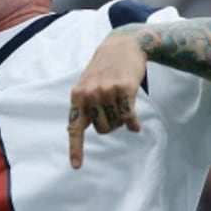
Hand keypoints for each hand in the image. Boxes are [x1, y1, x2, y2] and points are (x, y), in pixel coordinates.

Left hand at [67, 32, 145, 168]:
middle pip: (102, 130)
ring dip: (122, 120)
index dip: (76, 148)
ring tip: (122, 104)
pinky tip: (136, 124)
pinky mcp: (124, 89)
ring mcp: (106, 91)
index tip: (76, 166)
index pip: (75, 127)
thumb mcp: (88, 83)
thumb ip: (85, 105)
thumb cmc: (105, 67)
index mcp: (77, 95)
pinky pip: (129, 117)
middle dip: (110, 124)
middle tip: (114, 108)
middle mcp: (89, 94)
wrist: (124, 44)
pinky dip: (133, 123)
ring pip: (116, 124)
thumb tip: (80, 129)